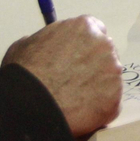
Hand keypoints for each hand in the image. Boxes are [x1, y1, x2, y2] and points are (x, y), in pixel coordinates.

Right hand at [3, 15, 122, 137]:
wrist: (29, 105)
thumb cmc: (24, 71)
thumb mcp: (26, 44)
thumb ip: (45, 40)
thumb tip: (45, 46)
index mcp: (85, 27)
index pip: (95, 30)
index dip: (85, 45)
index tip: (76, 57)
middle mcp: (105, 45)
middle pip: (105, 53)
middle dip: (93, 64)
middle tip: (75, 80)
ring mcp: (113, 72)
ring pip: (109, 78)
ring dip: (97, 86)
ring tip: (75, 100)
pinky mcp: (115, 99)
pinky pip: (109, 103)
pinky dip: (98, 108)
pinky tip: (80, 113)